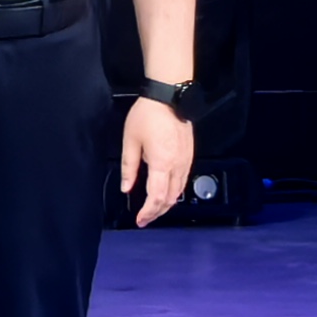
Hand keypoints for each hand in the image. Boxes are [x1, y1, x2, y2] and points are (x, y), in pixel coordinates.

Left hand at [119, 96, 193, 227]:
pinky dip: (175, 192)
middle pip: (169, 198)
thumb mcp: (130, 141)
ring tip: (154, 208)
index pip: (156, 197)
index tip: (140, 219)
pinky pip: (184, 180)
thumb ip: (129, 167)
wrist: (168, 96)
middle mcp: (177, 165)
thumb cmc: (148, 115)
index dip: (148, 212)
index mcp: (161, 163)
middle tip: (145, 218)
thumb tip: (126, 187)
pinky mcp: (189, 155)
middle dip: (157, 212)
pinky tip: (167, 193)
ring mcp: (186, 160)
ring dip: (167, 203)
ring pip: (179, 191)